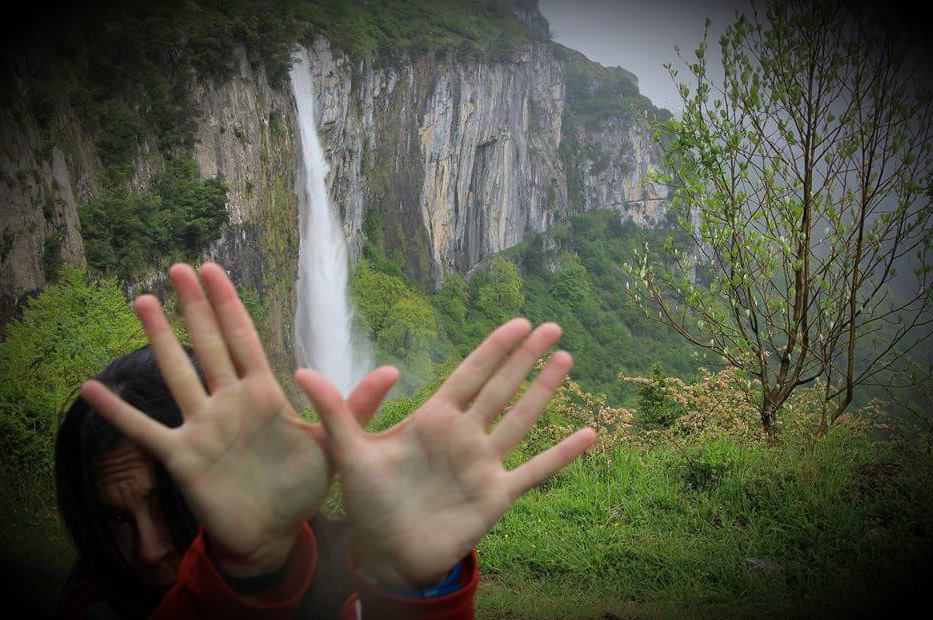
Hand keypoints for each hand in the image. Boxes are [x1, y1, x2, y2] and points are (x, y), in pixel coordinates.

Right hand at [81, 263, 396, 576]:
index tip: (213, 271)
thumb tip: (393, 369)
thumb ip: (355, 406)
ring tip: (140, 302)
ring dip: (157, 340)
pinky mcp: (184, 458)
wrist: (274, 532)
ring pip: (176, 374)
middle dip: (193, 306)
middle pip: (207, 345)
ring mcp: (203, 427)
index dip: (228, 304)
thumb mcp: (334, 443)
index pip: (243, 339)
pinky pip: (145, 431)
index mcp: (264, 394)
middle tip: (175, 267)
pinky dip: (119, 413)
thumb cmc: (301, 486)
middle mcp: (229, 403)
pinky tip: (89, 389)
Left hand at [296, 318, 596, 588]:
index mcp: (433, 420)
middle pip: (502, 388)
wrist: (386, 553)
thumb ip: (335, 411)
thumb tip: (300, 370)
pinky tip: (588, 434)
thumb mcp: (350, 452)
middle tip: (552, 327)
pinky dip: (561, 454)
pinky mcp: (496, 496)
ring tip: (565, 361)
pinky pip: (535, 471)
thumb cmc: (368, 502)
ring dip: (544, 391)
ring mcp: (483, 465)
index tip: (517, 322)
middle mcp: (464, 436)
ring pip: (521, 419)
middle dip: (526, 358)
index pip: (470, 374)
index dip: (494, 349)